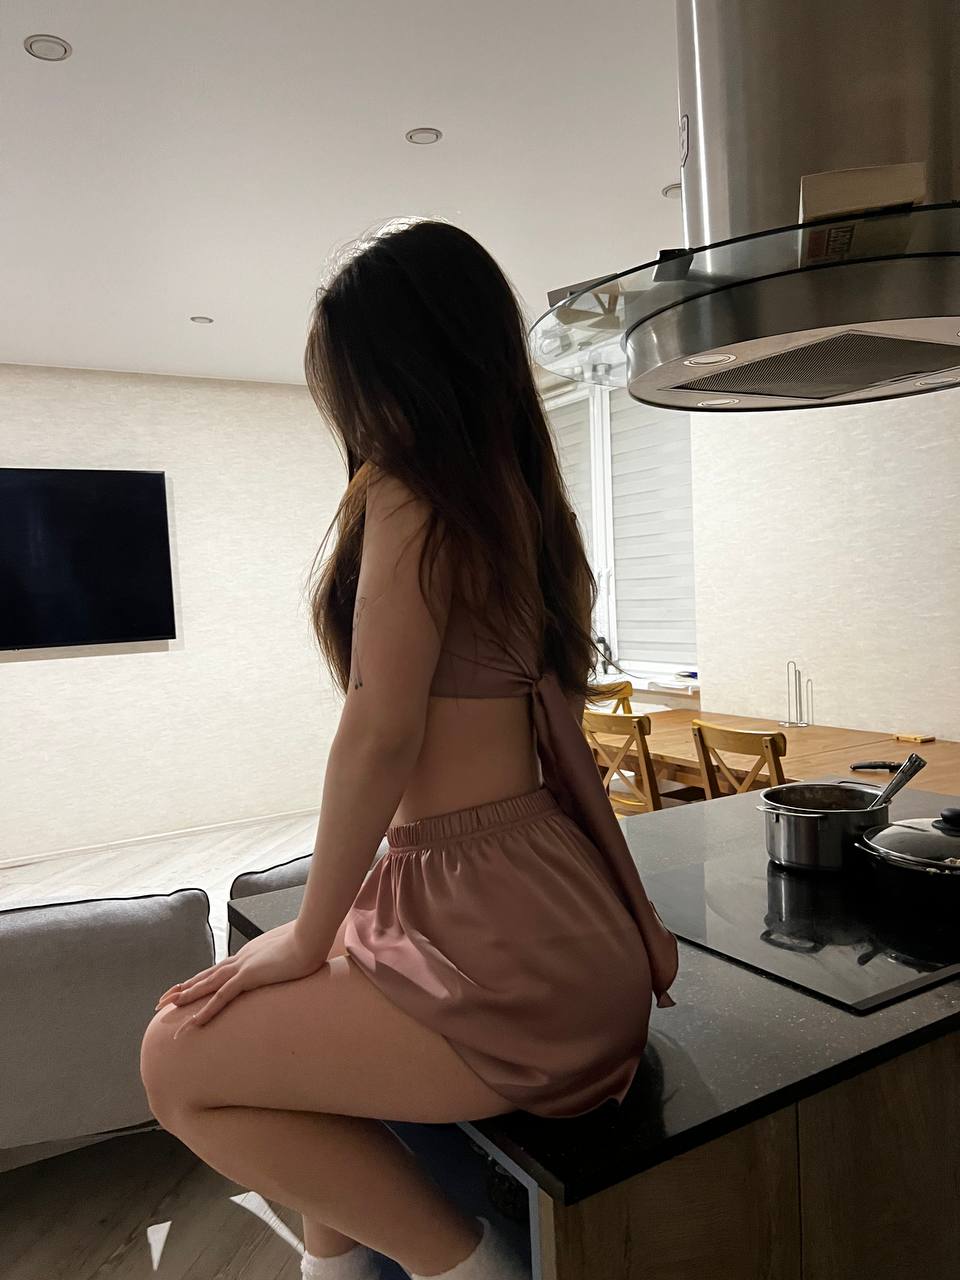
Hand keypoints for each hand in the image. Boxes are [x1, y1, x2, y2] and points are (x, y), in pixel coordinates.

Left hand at [154, 921, 324, 1035]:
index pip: (219, 968)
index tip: (187, 986)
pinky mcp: (249, 976)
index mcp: (249, 954)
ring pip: (207, 984)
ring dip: (186, 996)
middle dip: (183, 987)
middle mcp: (241, 959)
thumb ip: (284, 957)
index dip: (201, 978)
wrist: (312, 936)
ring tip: (167, 1007)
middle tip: (163, 998)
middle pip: (205, 975)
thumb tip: (290, 962)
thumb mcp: (291, 952)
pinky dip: (206, 1010)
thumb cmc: (307, 943)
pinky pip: (222, 996)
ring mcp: (243, 967)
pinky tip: (194, 1021)